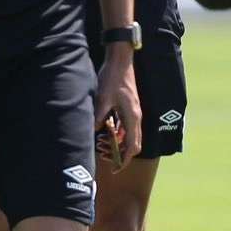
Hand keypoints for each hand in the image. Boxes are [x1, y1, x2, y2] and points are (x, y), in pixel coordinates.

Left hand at [93, 49, 141, 168]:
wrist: (120, 61)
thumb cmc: (113, 78)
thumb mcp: (103, 98)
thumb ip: (100, 116)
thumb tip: (94, 131)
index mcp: (132, 117)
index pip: (132, 146)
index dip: (124, 160)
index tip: (115, 169)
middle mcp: (136, 118)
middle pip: (134, 144)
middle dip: (121, 155)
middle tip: (106, 157)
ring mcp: (134, 113)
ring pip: (130, 136)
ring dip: (118, 144)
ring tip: (102, 144)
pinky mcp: (130, 108)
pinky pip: (126, 128)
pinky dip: (117, 134)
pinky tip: (104, 132)